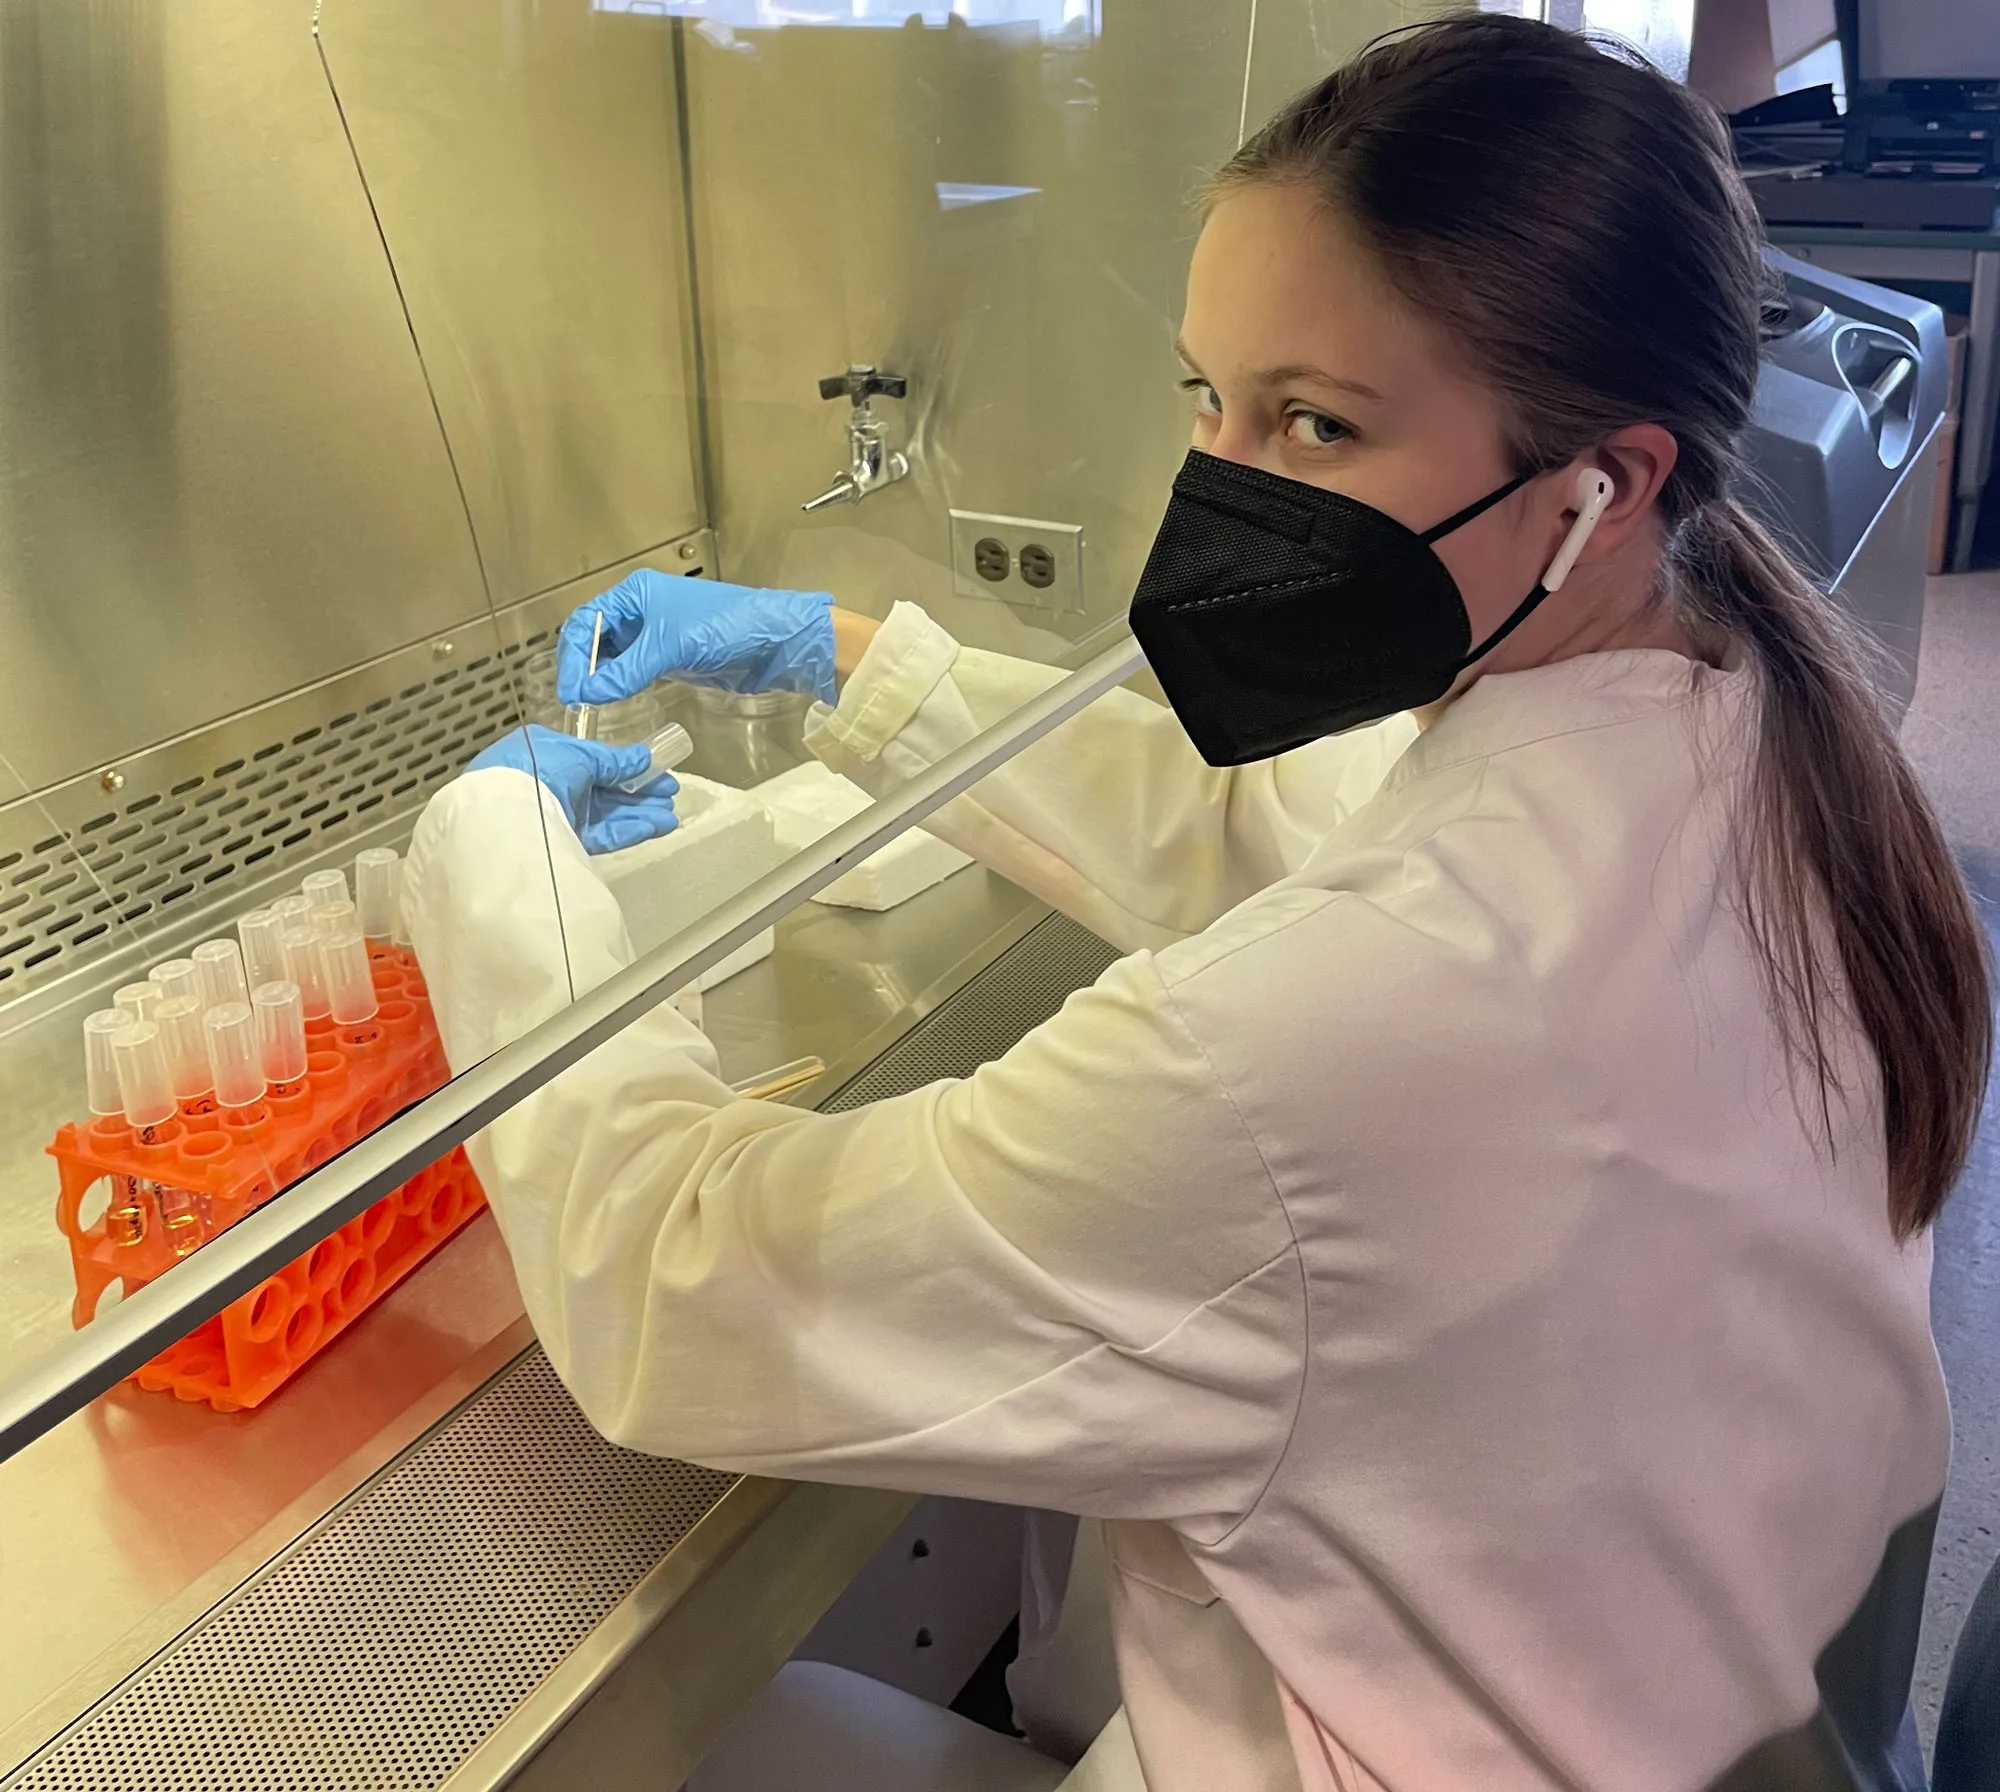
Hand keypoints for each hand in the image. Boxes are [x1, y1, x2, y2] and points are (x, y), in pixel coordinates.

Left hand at [467, 726, 678, 855]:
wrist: (503, 815)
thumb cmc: (533, 770)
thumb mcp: (578, 755)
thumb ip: (614, 760)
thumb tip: (644, 759)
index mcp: (544, 754)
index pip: (592, 761)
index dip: (625, 766)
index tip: (655, 769)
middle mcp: (548, 784)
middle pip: (602, 789)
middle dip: (638, 792)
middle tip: (670, 793)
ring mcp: (555, 816)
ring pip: (604, 814)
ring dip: (639, 813)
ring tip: (670, 814)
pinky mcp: (561, 843)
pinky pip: (600, 834)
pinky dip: (628, 830)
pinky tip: (657, 826)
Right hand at [557, 570, 835, 707]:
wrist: (774, 642)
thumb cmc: (726, 626)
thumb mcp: (671, 646)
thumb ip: (628, 670)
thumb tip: (588, 693)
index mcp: (635, 594)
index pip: (587, 620)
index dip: (574, 654)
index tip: (571, 689)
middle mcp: (640, 612)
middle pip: (596, 639)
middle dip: (583, 667)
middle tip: (577, 702)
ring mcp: (655, 636)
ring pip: (614, 658)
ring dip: (601, 679)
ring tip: (592, 706)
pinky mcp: (670, 659)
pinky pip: (634, 671)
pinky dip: (621, 685)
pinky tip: (615, 701)